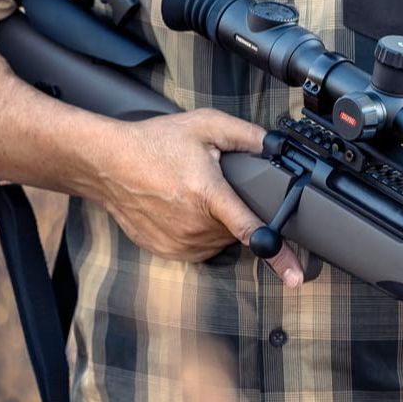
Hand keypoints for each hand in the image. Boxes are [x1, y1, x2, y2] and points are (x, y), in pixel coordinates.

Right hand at [88, 109, 303, 285]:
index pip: (251, 230)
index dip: (278, 254)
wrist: (107, 163)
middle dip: (231, 209)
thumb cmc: (154, 143)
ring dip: (214, 222)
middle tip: (206, 184)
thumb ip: (246, 135)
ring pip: (219, 240)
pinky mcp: (168, 251)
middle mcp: (194, 225)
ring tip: (189, 194)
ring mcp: (180, 242)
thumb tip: (277, 146)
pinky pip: (199, 247)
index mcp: (208, 195)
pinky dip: (197, 231)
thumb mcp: (204, 125)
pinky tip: (179, 208)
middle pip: (236, 229)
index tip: (295, 276)